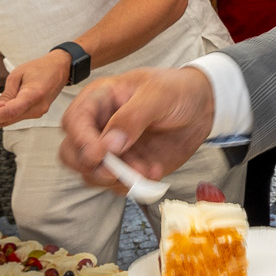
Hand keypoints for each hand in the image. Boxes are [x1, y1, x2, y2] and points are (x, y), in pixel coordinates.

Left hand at [0, 50, 71, 128]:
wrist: (60, 69)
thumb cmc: (40, 67)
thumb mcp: (18, 75)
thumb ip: (6, 94)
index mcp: (33, 96)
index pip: (10, 112)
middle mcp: (36, 109)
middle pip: (6, 121)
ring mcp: (36, 113)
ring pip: (9, 121)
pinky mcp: (34, 113)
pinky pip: (14, 118)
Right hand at [58, 66, 215, 186]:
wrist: (203, 108)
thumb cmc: (177, 90)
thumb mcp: (158, 94)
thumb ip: (133, 117)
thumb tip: (110, 144)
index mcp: (99, 100)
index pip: (74, 121)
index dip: (80, 140)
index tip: (98, 154)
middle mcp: (99, 126)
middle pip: (72, 153)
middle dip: (90, 167)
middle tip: (114, 171)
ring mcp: (112, 150)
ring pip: (91, 174)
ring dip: (115, 179)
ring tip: (144, 169)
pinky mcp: (128, 166)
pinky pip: (117, 185)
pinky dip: (133, 185)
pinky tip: (154, 171)